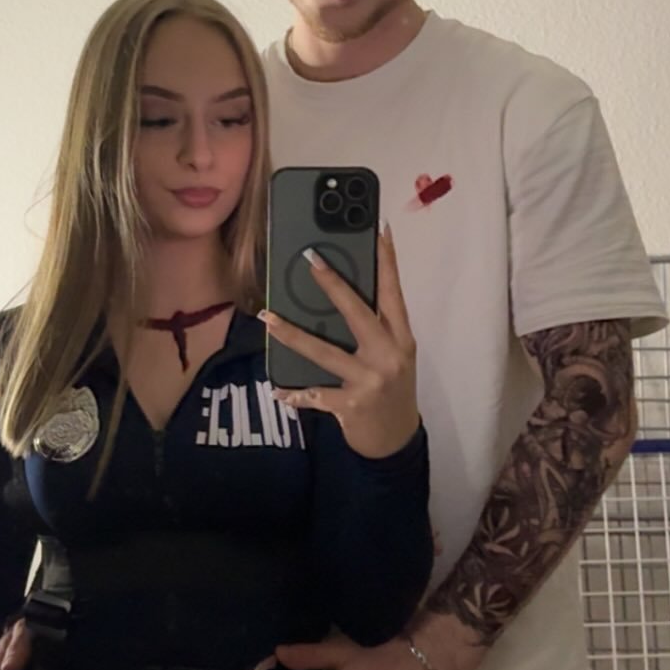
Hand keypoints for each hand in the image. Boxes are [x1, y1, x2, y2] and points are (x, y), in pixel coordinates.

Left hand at [263, 226, 418, 458]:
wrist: (397, 439)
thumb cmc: (392, 388)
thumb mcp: (395, 355)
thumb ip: (377, 328)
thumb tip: (341, 294)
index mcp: (401, 337)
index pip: (393, 293)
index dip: (387, 261)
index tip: (378, 230)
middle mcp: (389, 355)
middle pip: (358, 313)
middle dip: (333, 285)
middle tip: (311, 260)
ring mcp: (370, 380)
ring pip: (325, 351)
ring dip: (292, 334)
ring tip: (268, 317)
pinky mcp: (352, 405)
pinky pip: (315, 394)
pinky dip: (294, 393)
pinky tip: (277, 389)